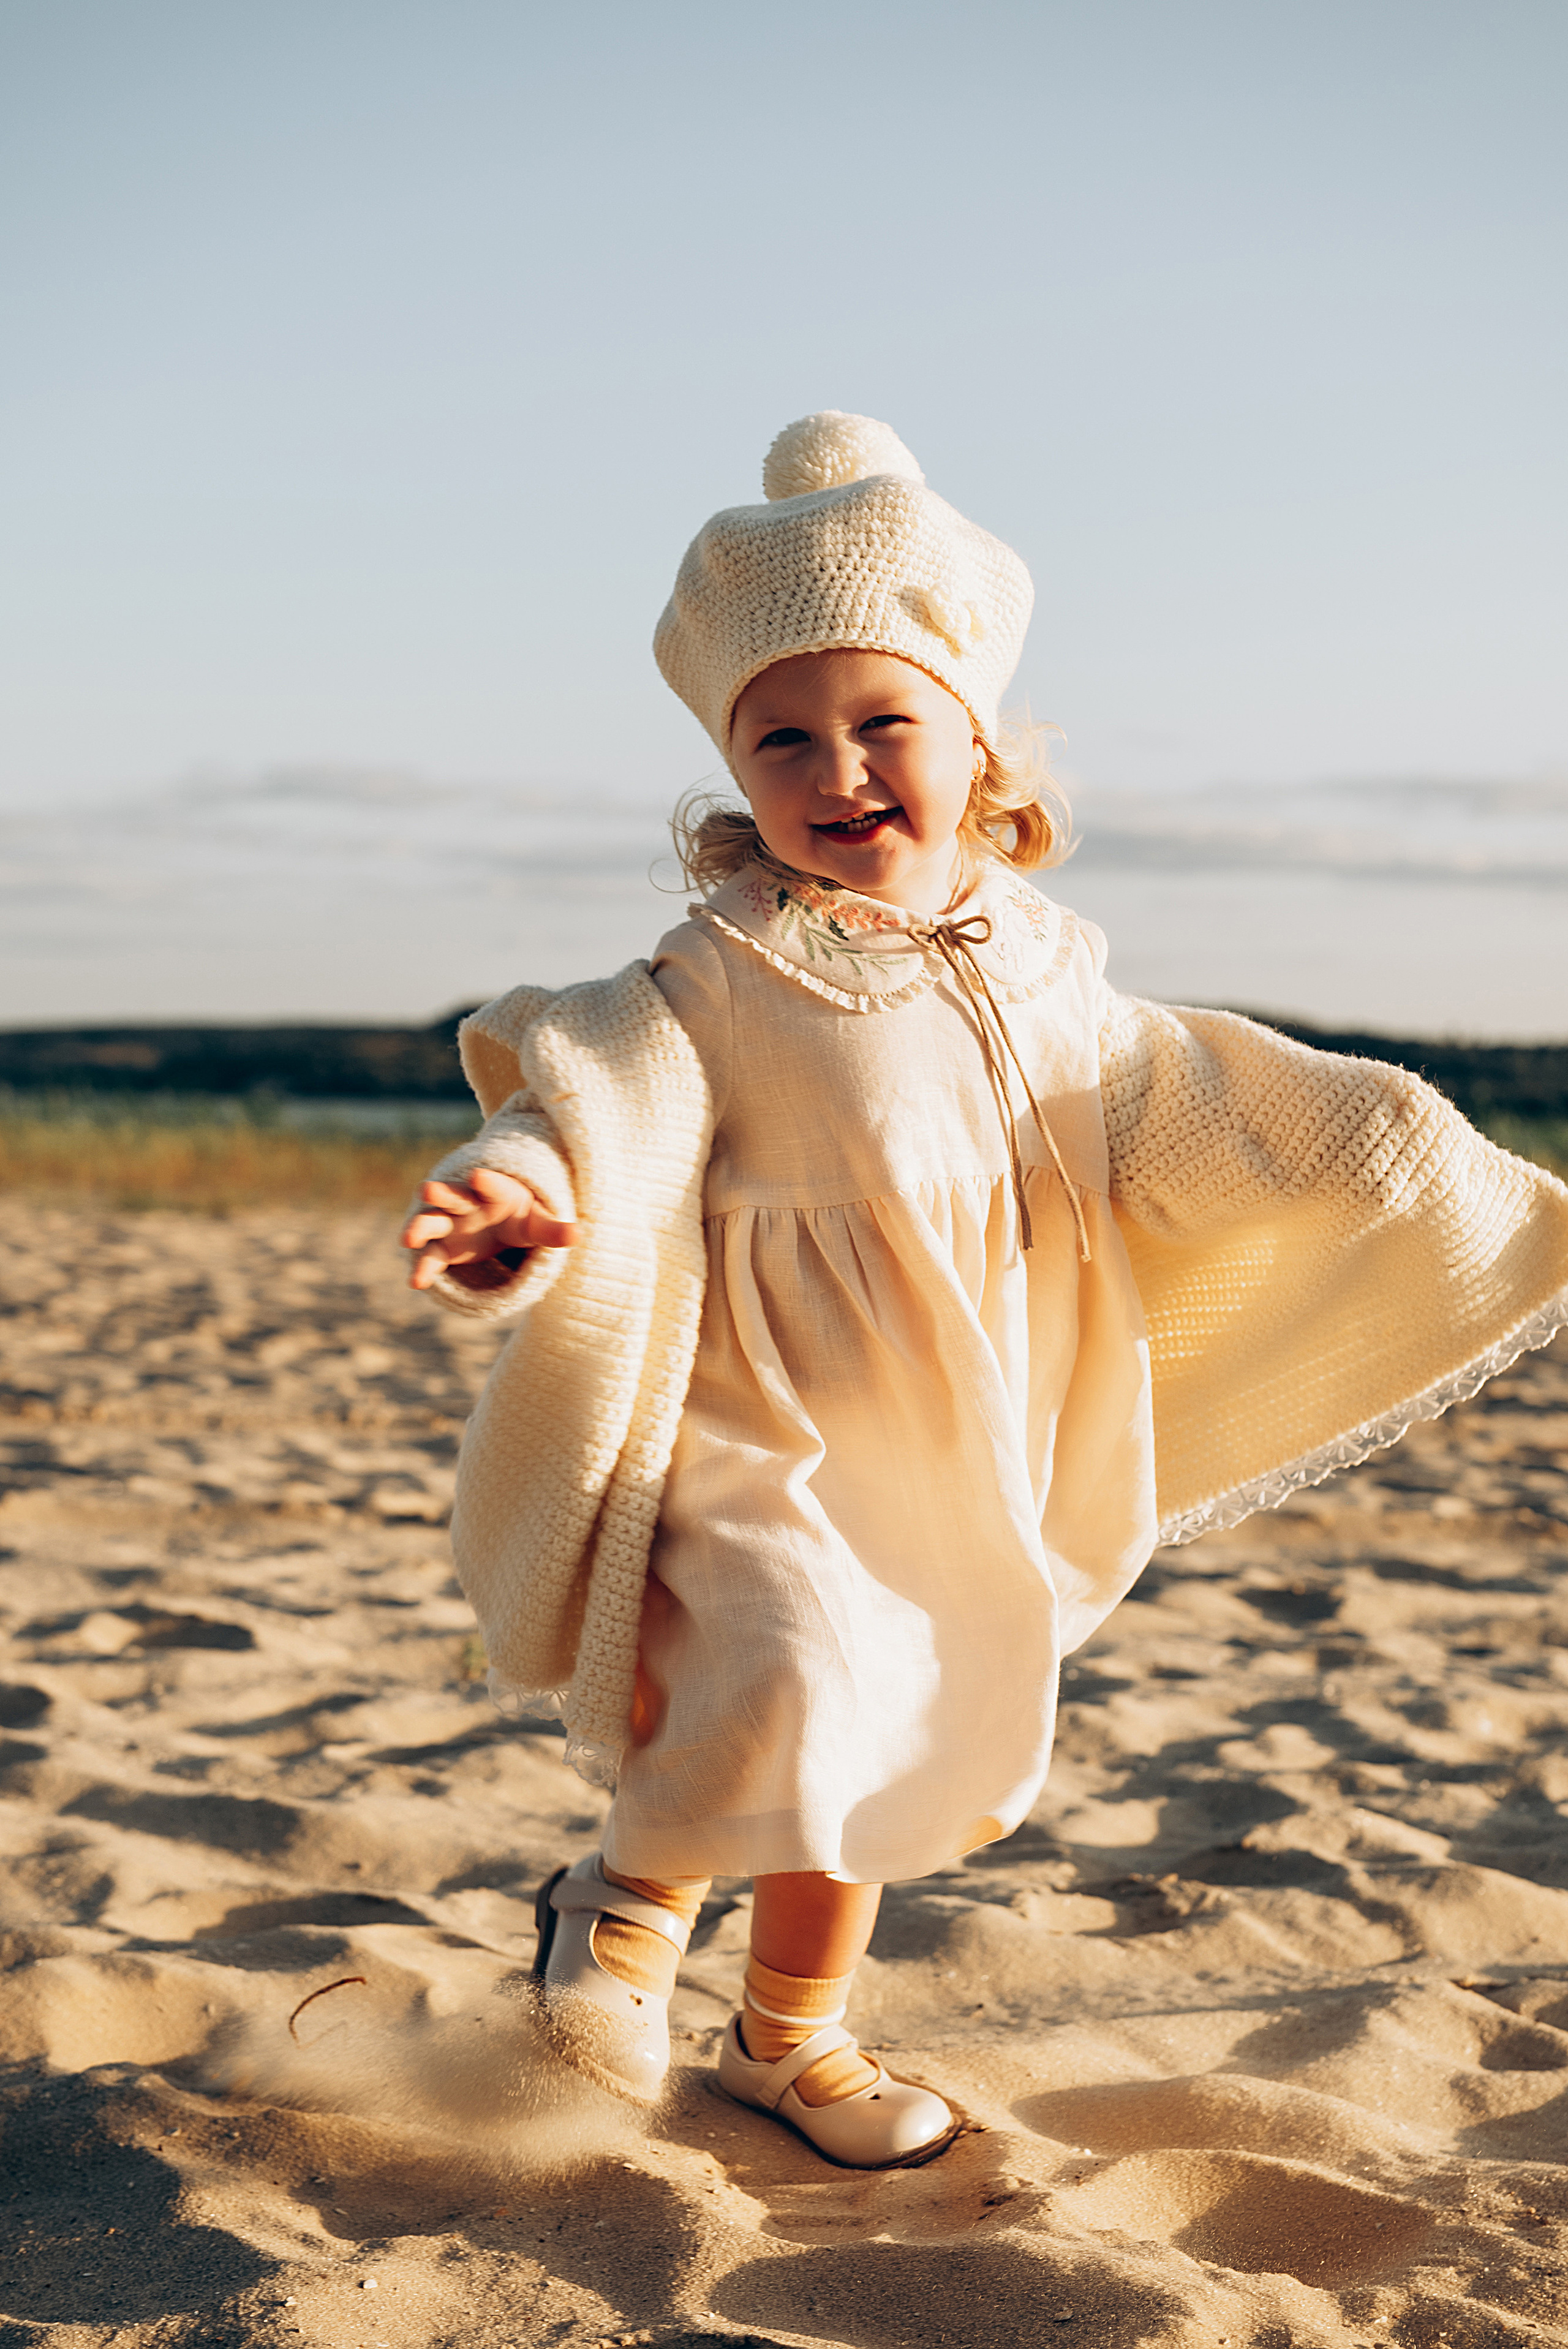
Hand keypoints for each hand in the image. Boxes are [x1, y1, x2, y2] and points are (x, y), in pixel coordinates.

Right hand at [401, 1167, 578, 1290]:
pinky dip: (424, 1268)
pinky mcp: (444, 1247)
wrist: (499, 1223)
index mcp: (495, 1191)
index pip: (491, 1184)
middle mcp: (467, 1203)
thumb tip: (578, 1235)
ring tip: (408, 1238)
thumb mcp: (537, 1222)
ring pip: (433, 1222)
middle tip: (428, 1189)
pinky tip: (417, 1282)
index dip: (485, 1181)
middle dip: (441, 1193)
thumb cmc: (521, 1217)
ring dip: (420, 1227)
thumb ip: (553, 1230)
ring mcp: (451, 1224)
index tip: (476, 1176)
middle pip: (452, 1195)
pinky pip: (432, 1257)